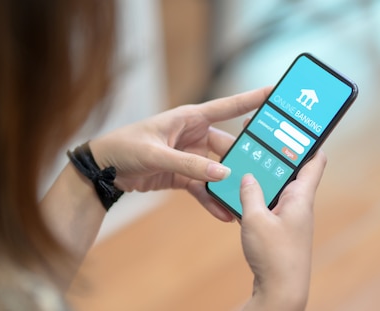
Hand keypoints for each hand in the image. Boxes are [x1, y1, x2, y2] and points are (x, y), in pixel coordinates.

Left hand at [89, 87, 271, 221]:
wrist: (103, 170)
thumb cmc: (125, 147)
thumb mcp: (157, 154)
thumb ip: (190, 165)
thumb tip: (223, 175)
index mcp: (190, 118)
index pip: (228, 107)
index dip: (252, 100)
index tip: (276, 94)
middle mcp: (194, 135)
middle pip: (228, 147)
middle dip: (245, 160)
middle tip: (265, 173)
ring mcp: (190, 156)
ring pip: (218, 171)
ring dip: (229, 186)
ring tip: (246, 202)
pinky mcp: (182, 176)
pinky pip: (203, 188)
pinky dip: (212, 200)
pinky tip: (223, 214)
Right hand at [240, 151, 326, 309]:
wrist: (281, 292)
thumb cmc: (276, 257)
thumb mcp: (256, 220)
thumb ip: (250, 193)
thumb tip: (248, 175)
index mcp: (301, 197)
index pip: (315, 159)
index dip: (308, 140)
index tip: (296, 123)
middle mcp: (297, 203)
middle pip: (288, 170)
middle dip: (272, 153)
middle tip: (254, 136)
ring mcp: (288, 217)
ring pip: (274, 187)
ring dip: (259, 176)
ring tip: (241, 161)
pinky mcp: (277, 229)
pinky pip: (265, 204)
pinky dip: (253, 197)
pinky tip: (236, 192)